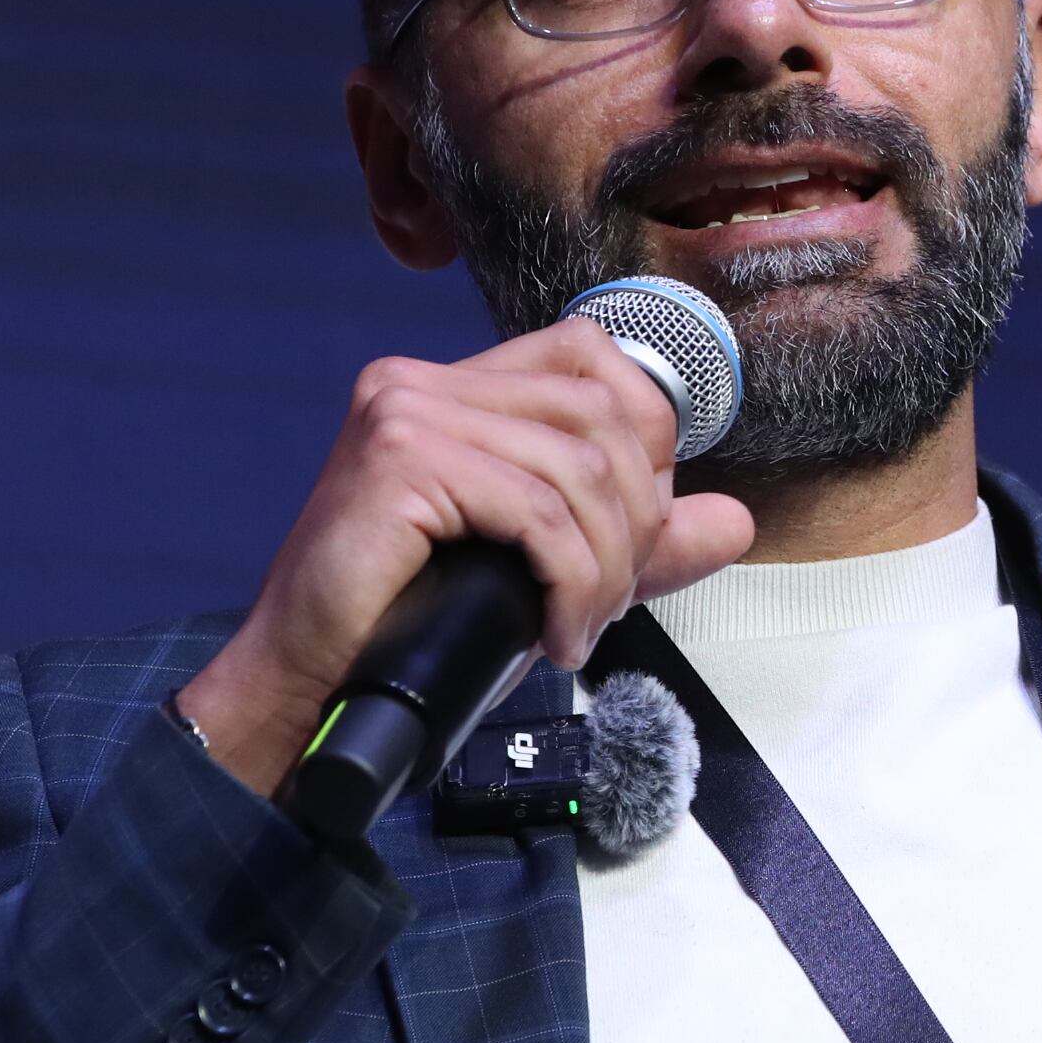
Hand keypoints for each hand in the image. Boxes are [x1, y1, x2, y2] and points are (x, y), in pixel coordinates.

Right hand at [176, 318, 755, 793]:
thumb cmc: (411, 629)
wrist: (307, 687)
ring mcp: (407, 412)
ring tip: (579, 625)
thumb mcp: (548, 573)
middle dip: (633, 519)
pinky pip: (536, 510)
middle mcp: (426, 381)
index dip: (646, 433)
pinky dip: (568, 580)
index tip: (639, 525)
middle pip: (600, 413)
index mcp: (457, 387)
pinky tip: (554, 631)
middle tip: (605, 598)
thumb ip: (638, 542)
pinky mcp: (399, 460)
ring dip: (604, 564)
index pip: (591, 355)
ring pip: (577, 467)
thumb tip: (734, 522)